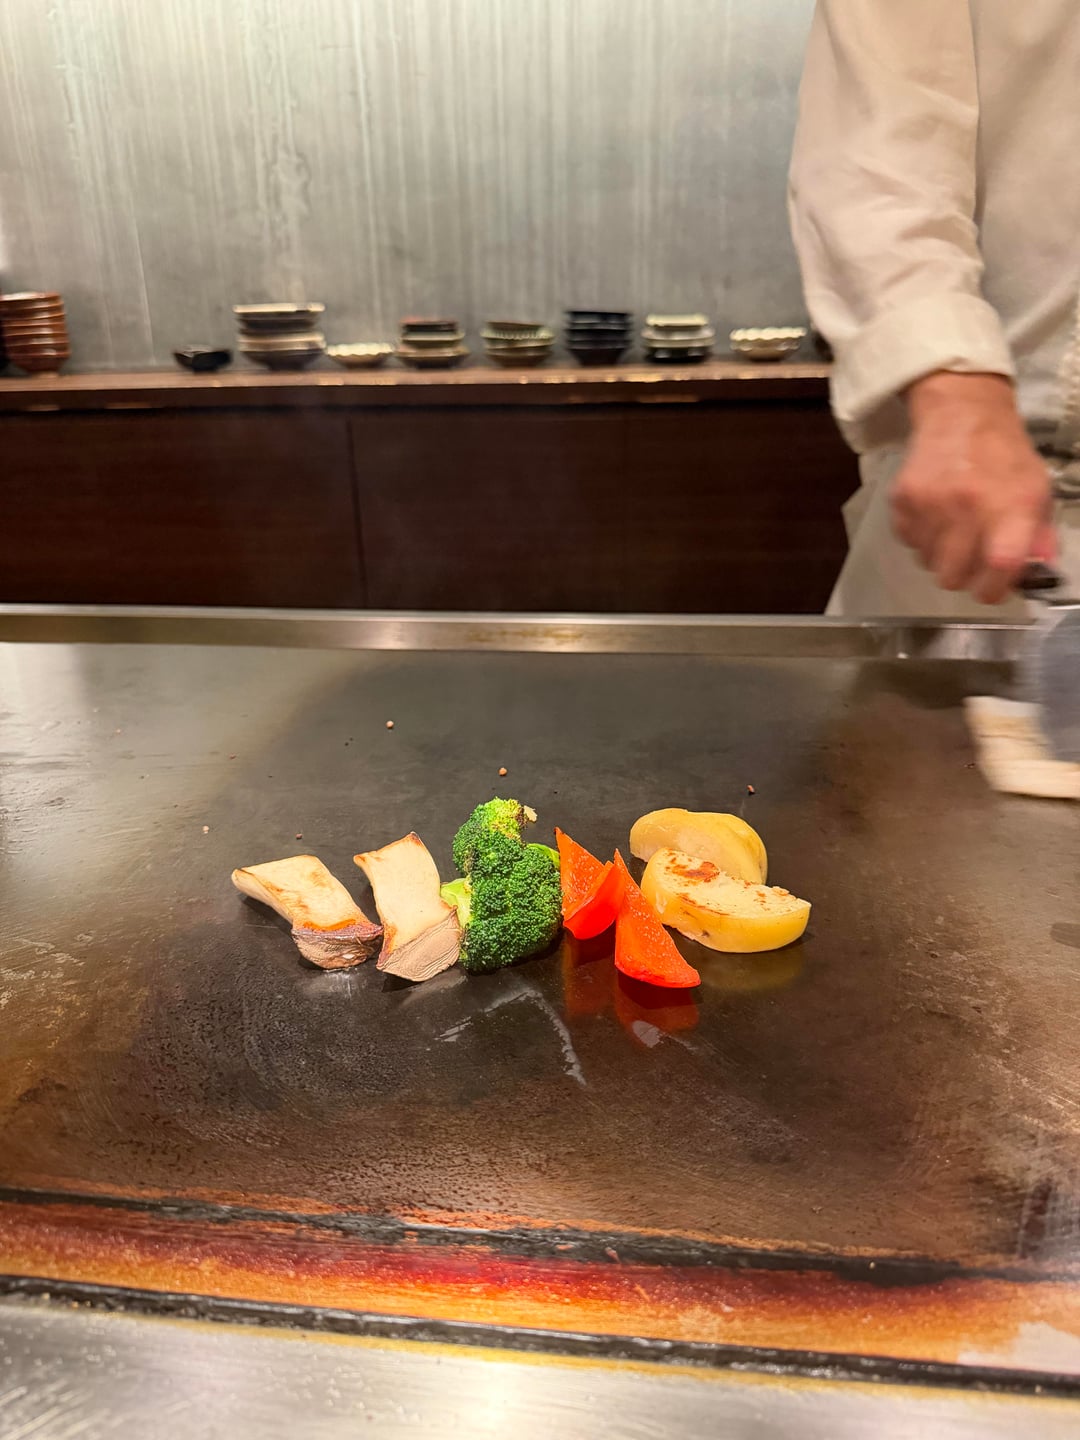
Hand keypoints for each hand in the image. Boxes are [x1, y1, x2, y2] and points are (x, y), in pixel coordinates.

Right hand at [890, 372, 1055, 604]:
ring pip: (927, 562)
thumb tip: (1038, 571)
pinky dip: (920, 536)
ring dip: (939, 554)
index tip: (993, 589)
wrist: (961, 413)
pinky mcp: (903, 499)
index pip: (998, 567)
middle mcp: (967, 505)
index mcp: (1009, 504)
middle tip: (970, 557)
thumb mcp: (1036, 488)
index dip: (994, 589)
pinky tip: (934, 515)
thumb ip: (1039, 534)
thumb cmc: (1003, 454)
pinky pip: (907, 541)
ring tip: (952, 528)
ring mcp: (930, 503)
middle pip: (953, 576)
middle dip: (962, 574)